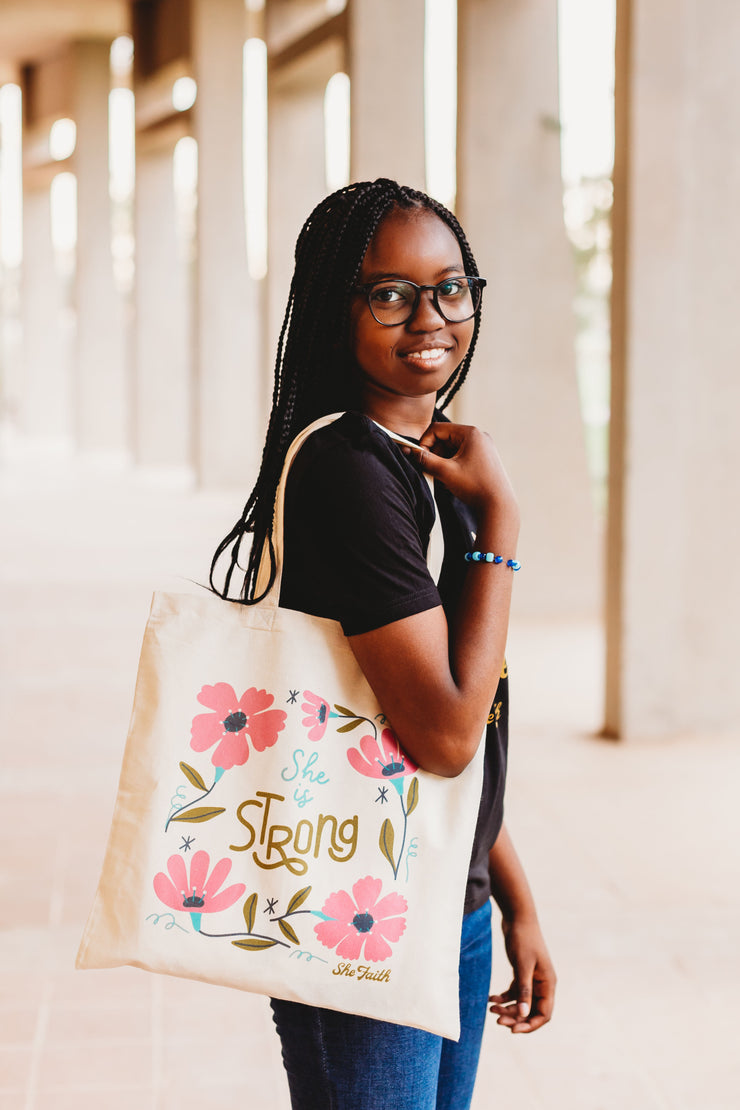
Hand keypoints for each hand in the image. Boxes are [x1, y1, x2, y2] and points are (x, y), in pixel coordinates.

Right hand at [416, 423, 517, 518]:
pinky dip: (453, 465)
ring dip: (443, 461)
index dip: (424, 442)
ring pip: (453, 448)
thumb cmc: (474, 486)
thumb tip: (410, 452)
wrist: (498, 506)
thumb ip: (425, 460)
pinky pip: (462, 455)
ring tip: (444, 477)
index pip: (438, 429)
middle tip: (431, 470)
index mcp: (471, 433)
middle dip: (435, 454)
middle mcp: (479, 436)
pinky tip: (453, 479)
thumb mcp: (445, 472)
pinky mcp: (484, 458)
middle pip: (445, 438)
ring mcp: (483, 447)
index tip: (420, 458)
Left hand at [489, 916, 555, 1033]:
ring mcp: (532, 979)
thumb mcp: (522, 965)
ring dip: (508, 1008)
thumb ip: (524, 990)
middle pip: (531, 1011)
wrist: (517, 917)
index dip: (530, 1025)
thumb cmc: (523, 939)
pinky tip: (490, 998)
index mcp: (548, 984)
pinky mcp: (522, 973)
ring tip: (491, 1008)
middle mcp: (542, 984)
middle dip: (515, 1018)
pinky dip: (503, 997)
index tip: (513, 1030)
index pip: (544, 1014)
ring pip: (521, 1003)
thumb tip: (524, 1015)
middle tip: (497, 1019)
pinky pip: (514, 992)